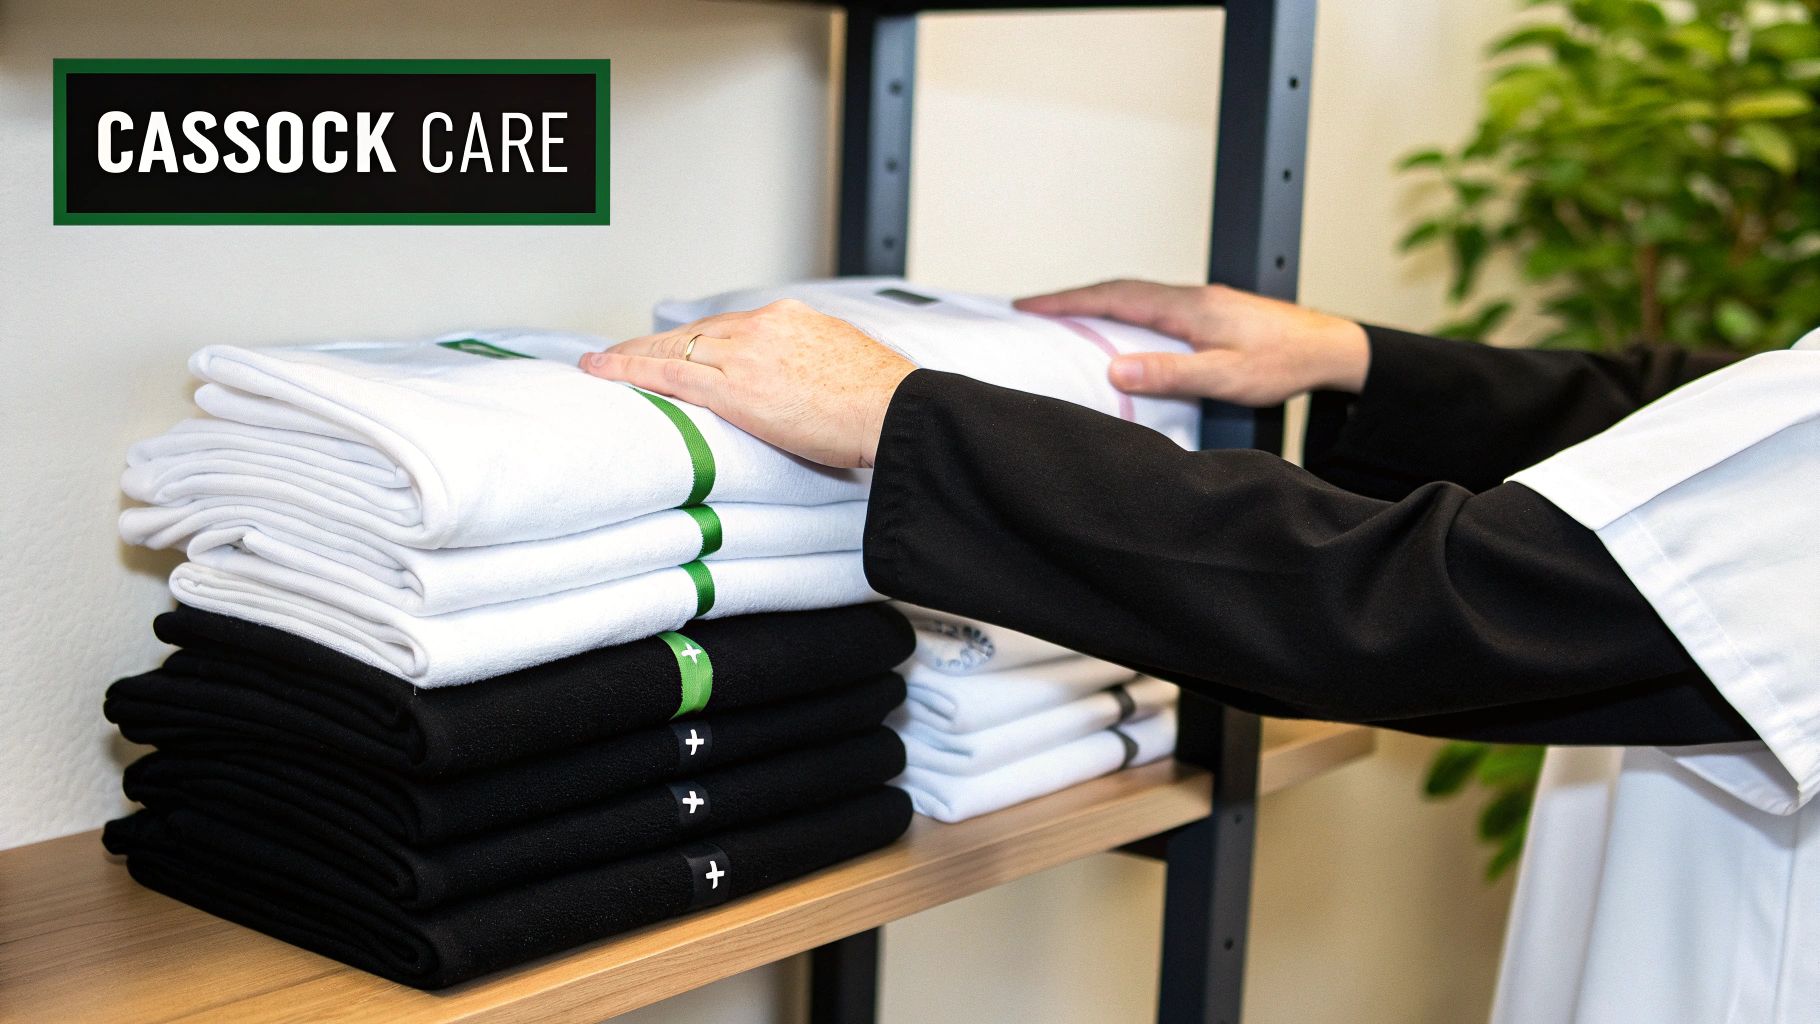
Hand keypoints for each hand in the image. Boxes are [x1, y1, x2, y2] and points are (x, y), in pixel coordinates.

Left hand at [578, 300, 915, 468]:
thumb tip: (804, 384)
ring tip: (601, 367)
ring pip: (672, 350)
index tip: (671, 348)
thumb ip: (813, 365)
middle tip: (617, 355)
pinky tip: (604, 374)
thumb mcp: (847, 364)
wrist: (894, 410)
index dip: (690, 340)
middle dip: (651, 345)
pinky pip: (669, 376)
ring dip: (631, 358)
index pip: (724, 327)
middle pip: (691, 333)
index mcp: (791, 319)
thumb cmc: (883, 400)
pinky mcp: (735, 388)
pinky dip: (630, 372)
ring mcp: (745, 355)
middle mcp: (762, 328)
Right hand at [1014, 279, 1369, 405]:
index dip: (1067, 301)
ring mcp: (1198, 302)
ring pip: (1134, 296)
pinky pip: (1151, 306)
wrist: (1329, 348)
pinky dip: (1122, 312)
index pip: (1113, 297)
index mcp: (1186, 306)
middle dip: (1071, 298)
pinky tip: (1119, 329)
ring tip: (1063, 318)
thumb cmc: (1284, 362)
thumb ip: (1170, 373)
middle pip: (1117, 290)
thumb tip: (1116, 370)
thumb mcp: (1225, 375)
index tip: (1029, 305)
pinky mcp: (1208, 313)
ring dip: (1096, 303)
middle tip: (1031, 309)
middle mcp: (1189, 297)